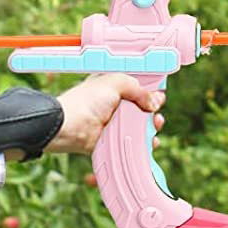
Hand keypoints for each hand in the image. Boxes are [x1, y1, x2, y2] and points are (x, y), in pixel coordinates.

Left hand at [44, 73, 164, 155]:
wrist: (68, 127)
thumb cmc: (86, 101)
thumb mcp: (114, 82)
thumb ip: (138, 88)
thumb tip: (155, 101)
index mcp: (113, 88)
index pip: (137, 89)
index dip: (150, 93)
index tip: (159, 97)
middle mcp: (113, 106)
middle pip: (141, 109)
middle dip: (153, 112)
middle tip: (156, 116)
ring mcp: (113, 125)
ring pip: (139, 127)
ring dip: (151, 128)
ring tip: (156, 127)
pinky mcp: (112, 141)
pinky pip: (132, 143)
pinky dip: (143, 145)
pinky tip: (151, 143)